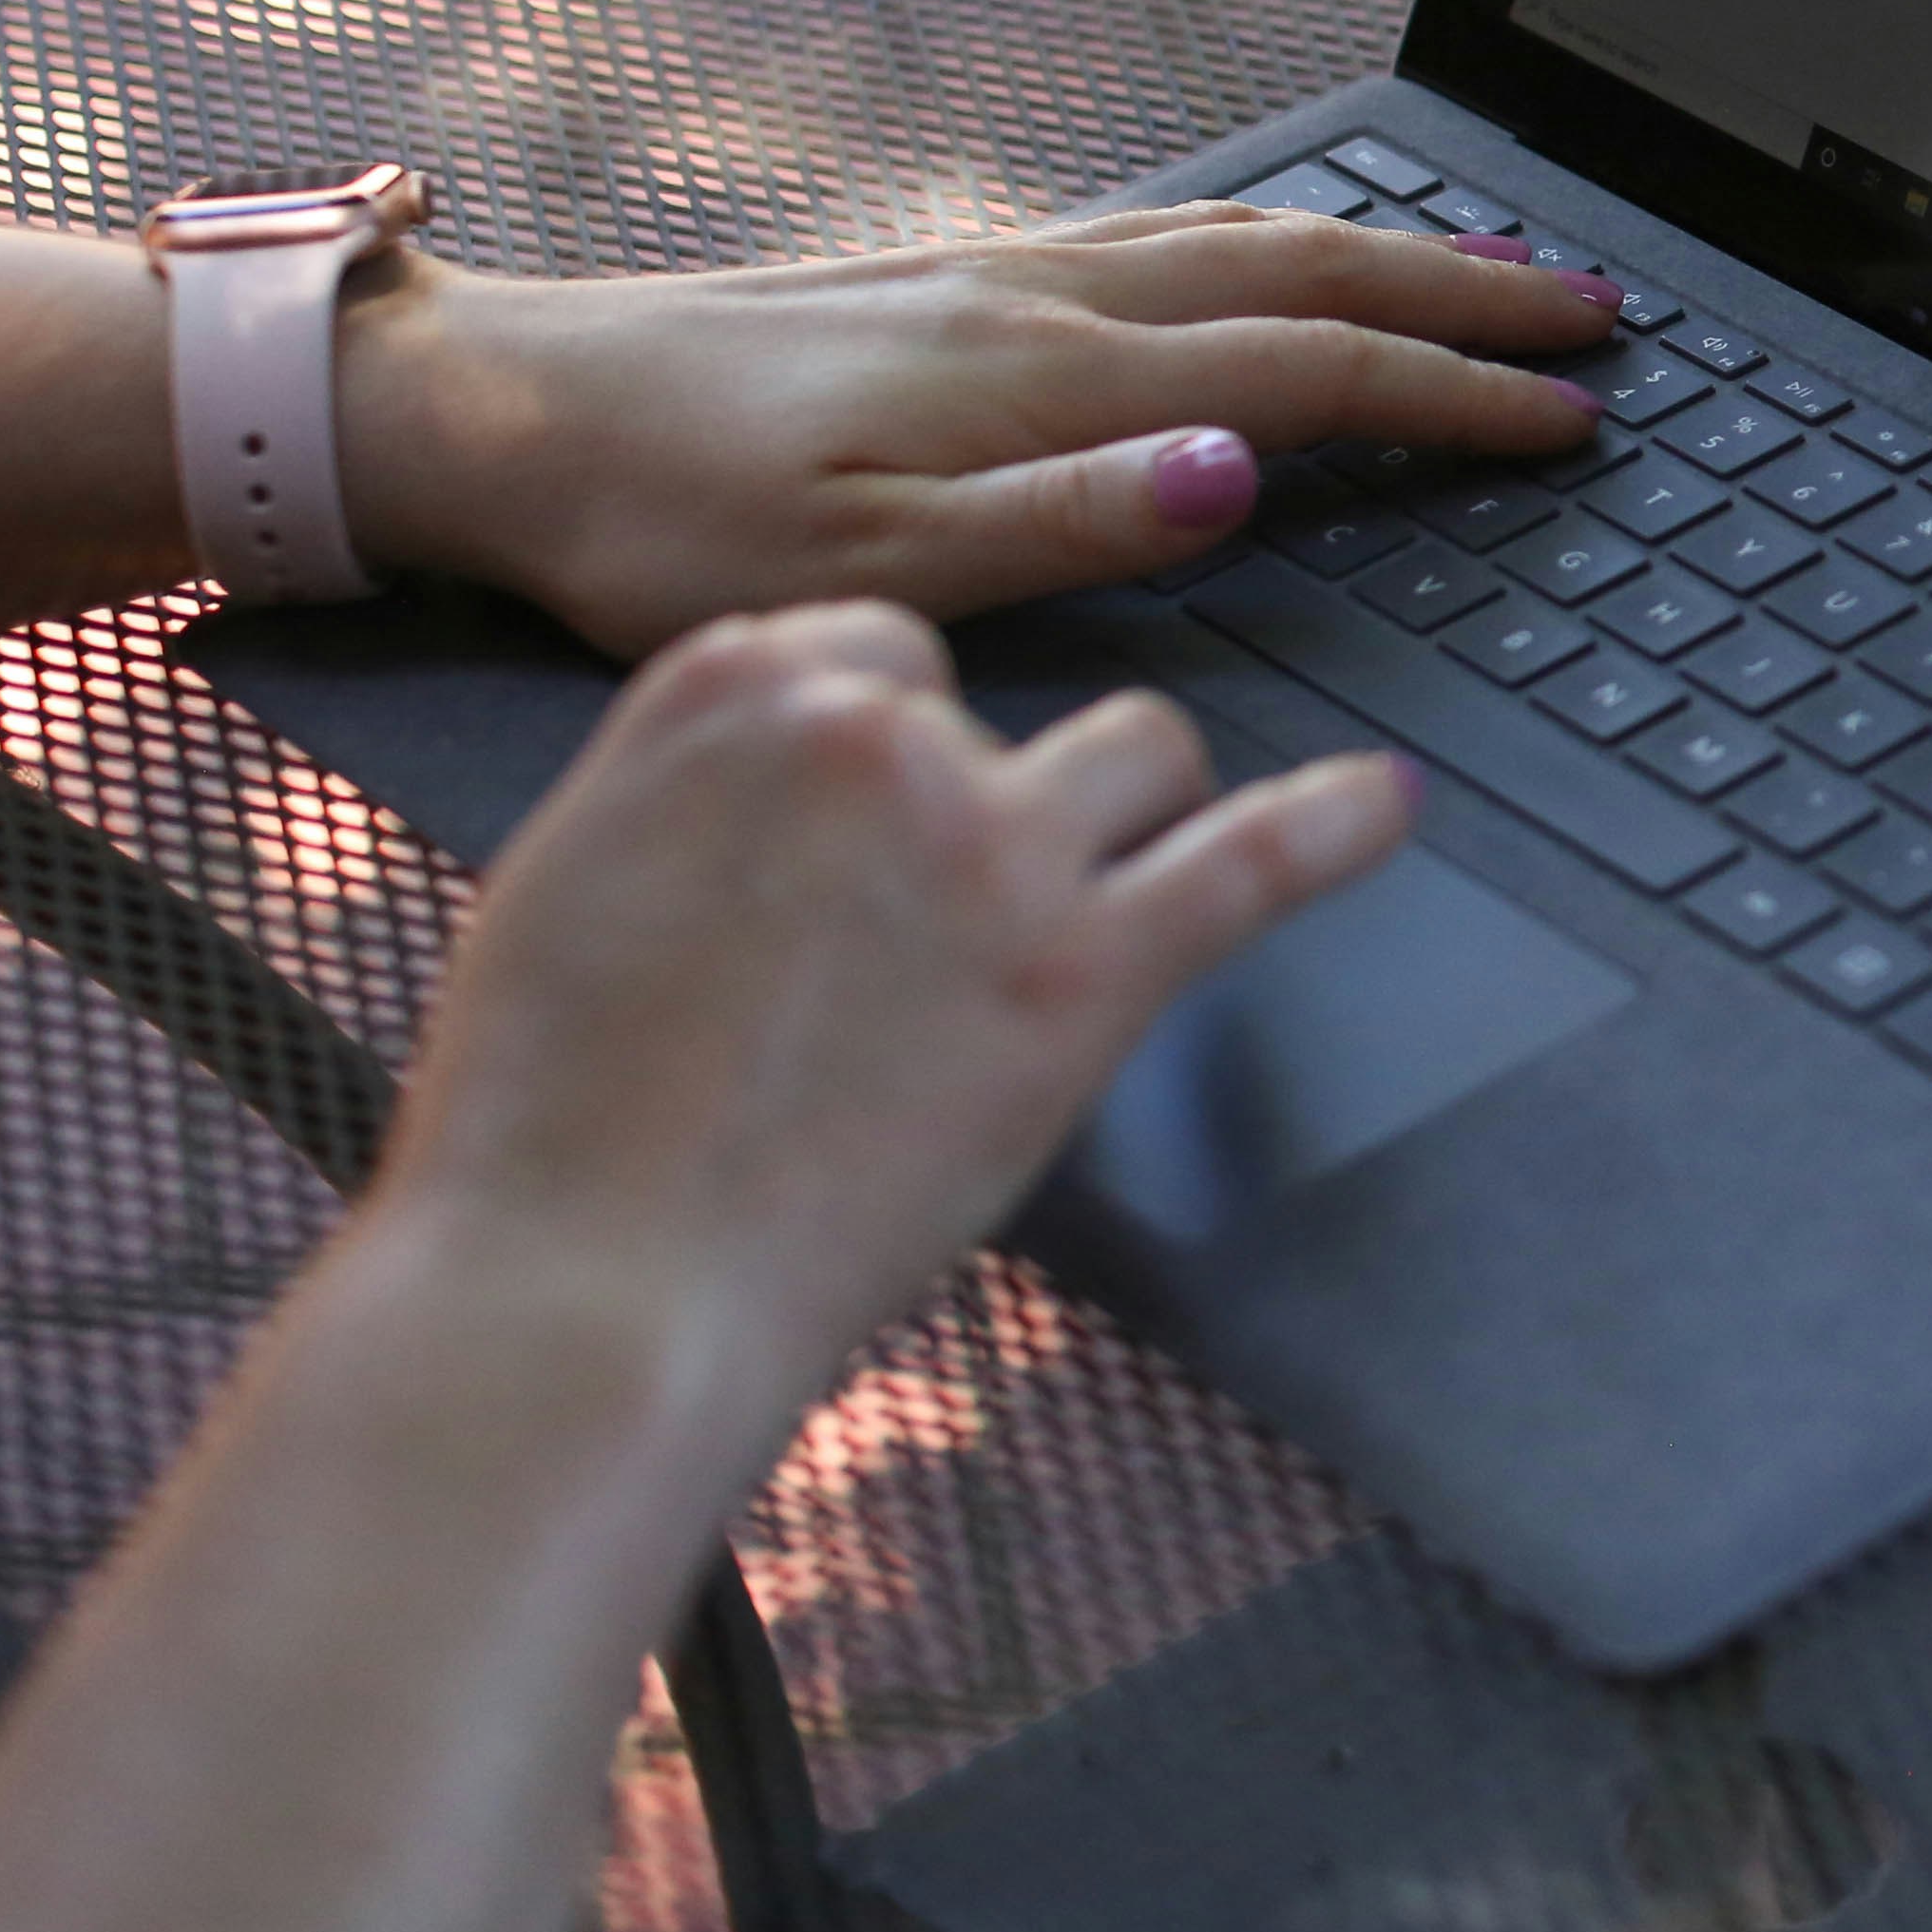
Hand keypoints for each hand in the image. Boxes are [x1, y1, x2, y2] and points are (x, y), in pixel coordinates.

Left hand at [338, 206, 1619, 655]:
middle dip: (1471, 291)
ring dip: (1390, 245)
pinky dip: (1275, 231)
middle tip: (1600, 311)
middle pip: (1310, 271)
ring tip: (1494, 263)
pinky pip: (1168, 232)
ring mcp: (997, 273)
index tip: (1574, 417)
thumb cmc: (655, 521)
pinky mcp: (948, 273)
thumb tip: (1239, 473)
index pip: (1311, 373)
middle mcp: (1040, 299)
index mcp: (1045, 378)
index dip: (1456, 397)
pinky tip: (1282, 243)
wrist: (492, 411)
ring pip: (1245, 236)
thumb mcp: (856, 572)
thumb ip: (1061, 523)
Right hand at [366, 599, 1403, 1419]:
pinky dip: (1334, 828)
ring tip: (1087, 902)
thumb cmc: (545, 1114)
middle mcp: (883, 734)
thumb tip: (759, 786)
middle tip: (927, 927)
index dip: (892, 746)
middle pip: (1007, 710)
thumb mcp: (572, 873)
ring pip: (1143, 756)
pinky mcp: (1088, 969)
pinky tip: (1385, 807)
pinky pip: (1253, 860)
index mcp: (735, 687)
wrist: (582, 1278)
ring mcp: (998, 844)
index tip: (880, 815)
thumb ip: (693, 790)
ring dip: (1125, 818)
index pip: (879, 652)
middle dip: (986, 795)